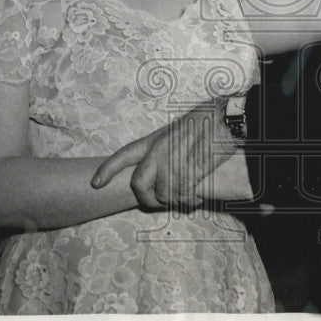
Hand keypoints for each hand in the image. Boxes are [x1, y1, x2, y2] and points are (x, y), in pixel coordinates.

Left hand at [90, 100, 241, 208]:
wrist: (225, 119)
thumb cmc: (206, 121)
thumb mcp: (177, 130)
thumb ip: (164, 149)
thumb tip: (159, 171)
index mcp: (154, 140)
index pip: (124, 156)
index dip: (107, 170)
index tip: (95, 183)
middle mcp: (158, 152)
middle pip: (139, 184)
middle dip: (147, 199)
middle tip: (159, 202)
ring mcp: (172, 162)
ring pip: (164, 194)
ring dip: (177, 198)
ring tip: (189, 193)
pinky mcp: (188, 172)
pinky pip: (183, 196)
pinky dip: (191, 199)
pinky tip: (198, 194)